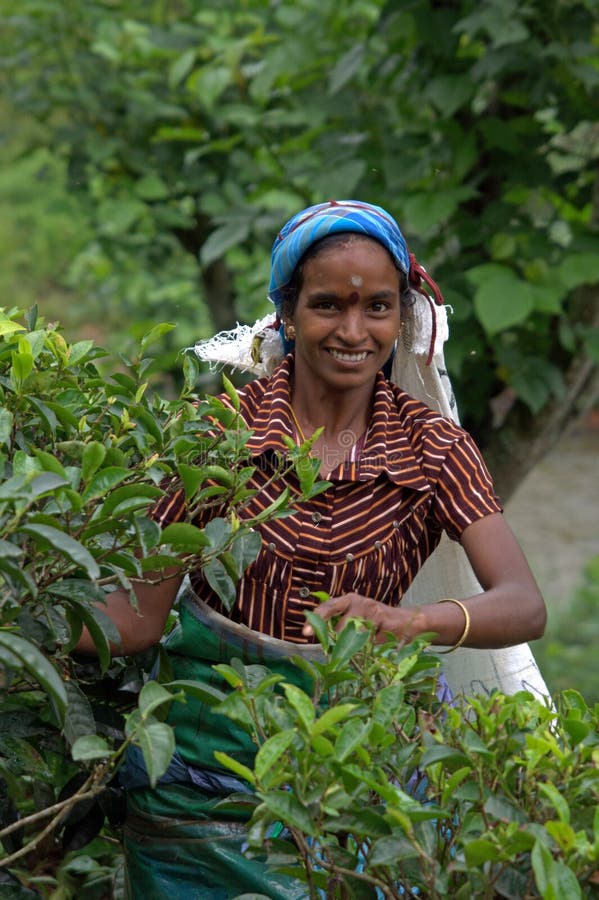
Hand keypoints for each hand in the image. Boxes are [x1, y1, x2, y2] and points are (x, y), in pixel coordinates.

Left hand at [302, 592, 424, 643]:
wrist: (409, 622)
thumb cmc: (378, 626)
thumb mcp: (358, 624)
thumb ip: (342, 629)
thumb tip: (324, 646)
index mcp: (348, 601)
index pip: (327, 607)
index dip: (315, 619)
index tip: (305, 633)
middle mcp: (358, 601)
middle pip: (340, 627)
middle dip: (343, 643)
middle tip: (347, 652)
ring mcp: (370, 607)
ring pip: (355, 635)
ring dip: (361, 646)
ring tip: (371, 642)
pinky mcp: (382, 617)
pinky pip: (370, 639)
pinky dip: (374, 645)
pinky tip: (382, 640)